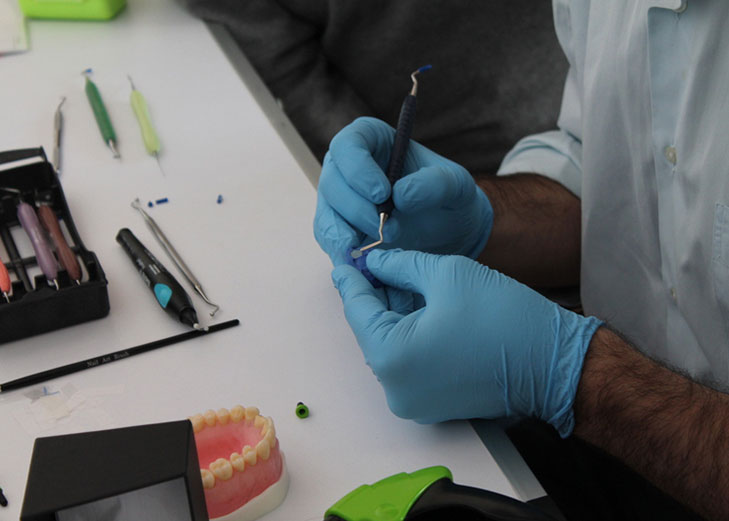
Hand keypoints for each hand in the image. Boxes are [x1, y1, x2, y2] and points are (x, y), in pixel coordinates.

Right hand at [314, 117, 492, 265]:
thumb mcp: (455, 186)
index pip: (349, 144)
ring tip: (375, 251)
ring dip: (346, 234)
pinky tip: (360, 262)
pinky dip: (341, 252)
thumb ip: (434, 184)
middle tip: (387, 229)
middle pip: (332, 182)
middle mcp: (347, 166)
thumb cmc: (449, 198)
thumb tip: (399, 195)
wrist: (447, 231)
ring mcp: (339, 198)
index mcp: (372, 140)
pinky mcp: (338, 227)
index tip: (381, 193)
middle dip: (356, 209)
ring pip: (327, 213)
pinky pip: (329, 238)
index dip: (358, 168)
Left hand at [332, 249, 601, 436]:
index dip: (352, 279)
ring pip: (391, 346)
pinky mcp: (433, 404)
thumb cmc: (504, 318)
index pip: (358, 310)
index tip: (345, 259)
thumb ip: (400, 265)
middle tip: (373, 262)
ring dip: (393, 313)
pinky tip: (416, 305)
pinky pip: (409, 363)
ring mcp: (414, 402)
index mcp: (392, 358)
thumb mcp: (447, 274)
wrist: (555, 365)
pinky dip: (409, 335)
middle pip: (373, 330)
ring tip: (396, 277)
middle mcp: (395, 389)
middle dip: (374, 294)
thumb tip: (376, 261)